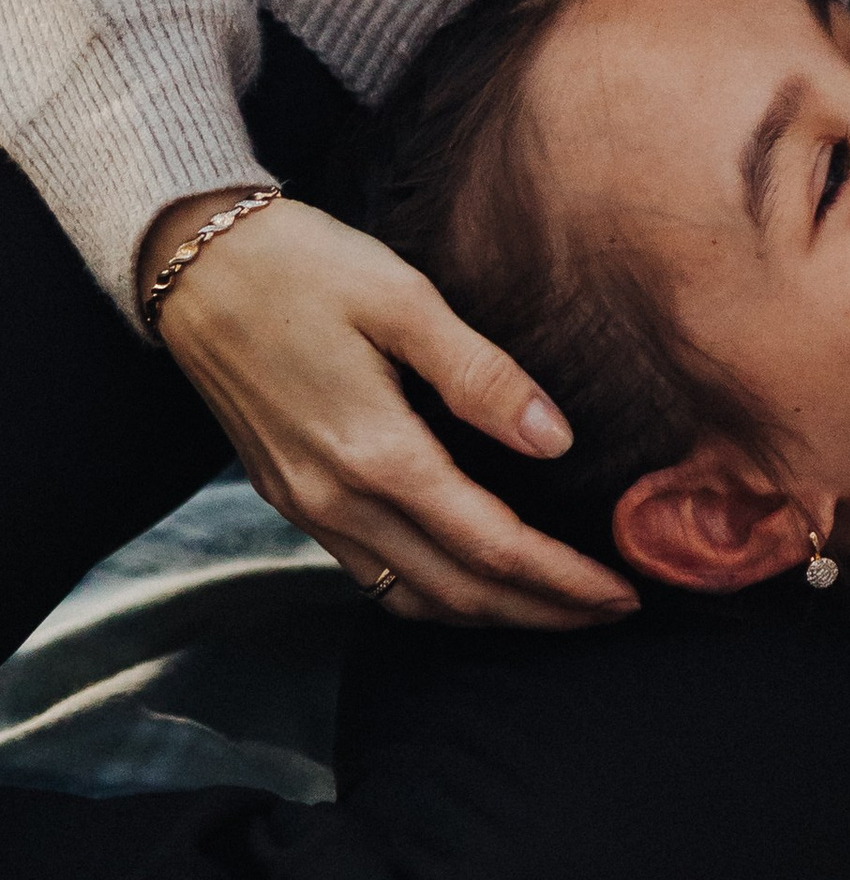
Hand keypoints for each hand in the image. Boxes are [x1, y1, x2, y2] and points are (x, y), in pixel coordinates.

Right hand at [145, 193, 635, 628]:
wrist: (195, 268)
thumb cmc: (305, 266)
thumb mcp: (402, 298)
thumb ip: (481, 374)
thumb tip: (556, 439)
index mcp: (375, 454)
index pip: (491, 545)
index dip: (564, 578)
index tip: (624, 590)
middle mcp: (338, 501)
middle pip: (457, 592)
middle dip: (541, 612)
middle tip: (611, 610)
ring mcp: (308, 509)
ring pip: (412, 599)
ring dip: (488, 613)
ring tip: (555, 603)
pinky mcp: (292, 500)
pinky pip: (372, 578)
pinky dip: (433, 594)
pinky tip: (470, 573)